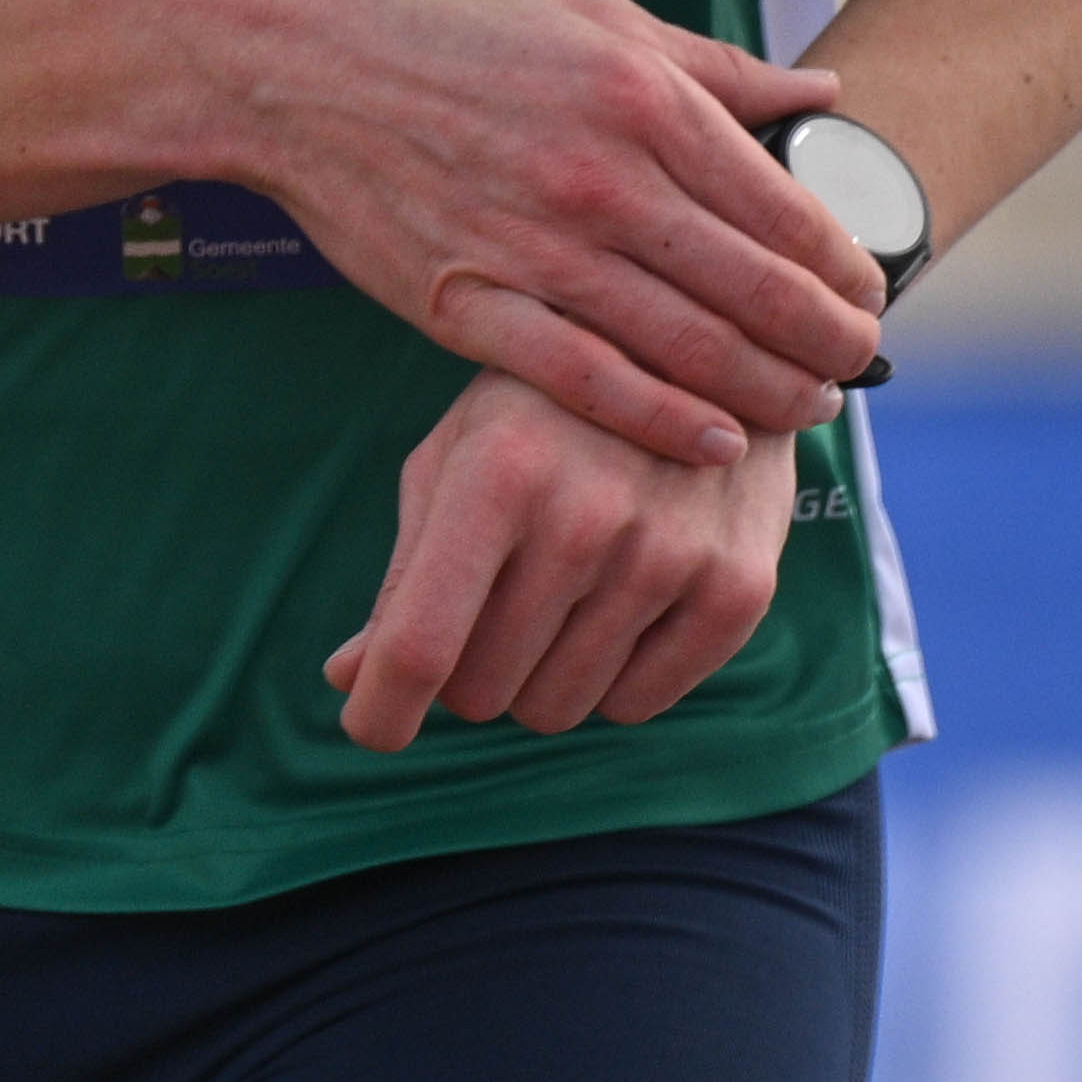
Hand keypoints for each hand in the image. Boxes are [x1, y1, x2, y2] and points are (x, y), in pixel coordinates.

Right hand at [210, 0, 884, 463]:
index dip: (842, 266)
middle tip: (857, 364)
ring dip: (766, 391)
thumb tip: (818, 96)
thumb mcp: (592, 14)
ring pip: (686, 348)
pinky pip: (588, 383)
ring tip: (808, 408)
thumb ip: (712, 67)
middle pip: (753, 290)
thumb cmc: (443, 21)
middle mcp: (602, 178)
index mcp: (641, 97)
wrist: (293, 61)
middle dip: (826, 342)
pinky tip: (715, 441)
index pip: (782, 207)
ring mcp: (534, 248)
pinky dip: (664, 421)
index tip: (867, 294)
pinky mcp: (468, 304)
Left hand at [323, 369, 797, 749]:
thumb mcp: (457, 460)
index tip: (371, 727)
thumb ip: (405, 573)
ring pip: (556, 708)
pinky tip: (623, 604)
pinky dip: (613, 678)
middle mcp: (585, 517)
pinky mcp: (736, 589)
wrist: (702, 355)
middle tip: (492, 607)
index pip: (420, 646)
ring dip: (539, 675)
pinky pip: (635, 706)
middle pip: (482, 693)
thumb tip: (345, 679)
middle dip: (469, 670)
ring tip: (561, 594)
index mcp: (496, 474)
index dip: (381, 712)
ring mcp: (669, 554)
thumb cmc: (543, 416)